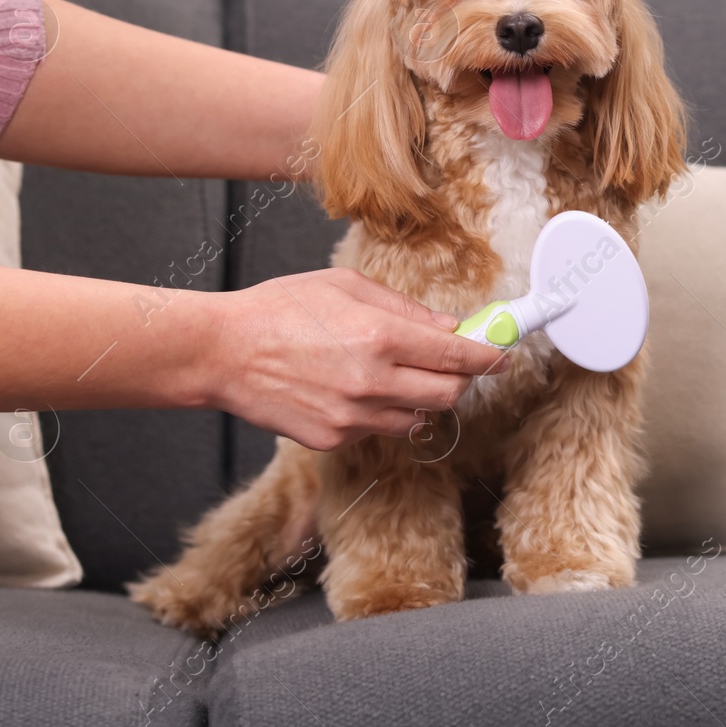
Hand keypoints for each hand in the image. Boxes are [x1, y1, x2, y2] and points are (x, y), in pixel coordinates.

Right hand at [200, 267, 508, 449]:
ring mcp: (353, 417)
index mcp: (380, 338)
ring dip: (421, 397)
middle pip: (448, 394)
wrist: (222, 353)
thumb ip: (404, 310)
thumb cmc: (279, 310)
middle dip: (460, 379)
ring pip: (417, 417)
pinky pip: (378, 429)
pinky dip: (382, 412)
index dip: (488, 357)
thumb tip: (447, 327)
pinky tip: (356, 388)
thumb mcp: (346, 287)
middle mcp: (373, 383)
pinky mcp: (334, 439)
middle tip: (454, 363)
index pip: (457, 356)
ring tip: (395, 372)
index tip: (503, 356)